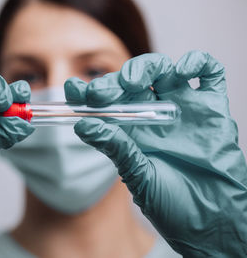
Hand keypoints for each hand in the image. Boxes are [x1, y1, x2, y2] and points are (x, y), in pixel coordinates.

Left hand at [64, 51, 246, 255]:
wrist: (213, 222)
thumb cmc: (173, 204)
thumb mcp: (138, 175)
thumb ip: (116, 148)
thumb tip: (84, 125)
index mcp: (133, 131)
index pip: (107, 103)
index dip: (88, 93)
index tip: (72, 89)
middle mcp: (155, 115)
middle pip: (132, 82)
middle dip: (112, 81)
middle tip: (100, 93)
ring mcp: (183, 109)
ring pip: (163, 70)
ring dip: (145, 67)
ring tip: (132, 81)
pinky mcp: (212, 108)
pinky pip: (208, 74)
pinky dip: (196, 62)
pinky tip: (182, 70)